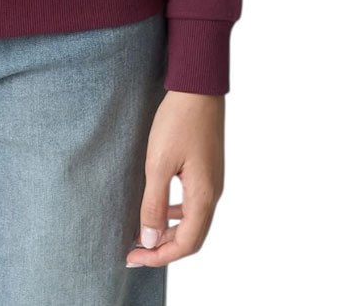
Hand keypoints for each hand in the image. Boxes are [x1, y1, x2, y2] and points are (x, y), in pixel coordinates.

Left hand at [126, 89, 225, 268]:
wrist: (198, 88)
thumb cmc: (178, 122)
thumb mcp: (158, 163)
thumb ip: (153, 203)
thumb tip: (149, 240)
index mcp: (204, 196)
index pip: (186, 244)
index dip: (159, 256)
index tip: (132, 258)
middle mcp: (213, 194)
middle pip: (191, 238)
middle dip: (163, 249)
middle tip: (134, 253)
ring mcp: (212, 182)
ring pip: (193, 222)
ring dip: (168, 232)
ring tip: (142, 233)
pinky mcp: (206, 171)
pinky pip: (193, 204)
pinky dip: (174, 214)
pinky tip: (157, 206)